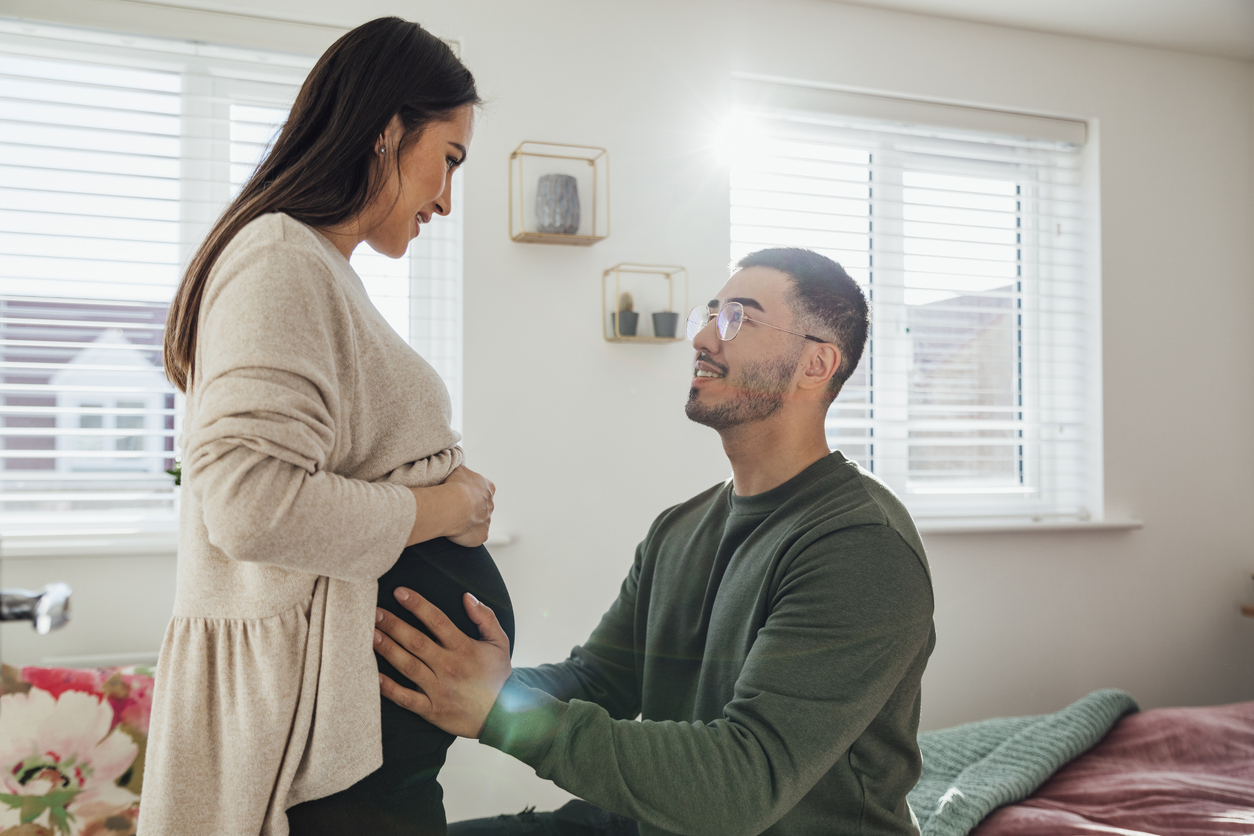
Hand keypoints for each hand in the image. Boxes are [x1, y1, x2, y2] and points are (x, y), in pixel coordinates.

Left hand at [374, 588, 511, 737]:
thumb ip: (485, 617)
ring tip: (370, 635)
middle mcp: (449, 666)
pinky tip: (373, 676)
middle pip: (416, 641)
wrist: (503, 716)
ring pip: (408, 666)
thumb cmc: (497, 676)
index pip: (437, 621)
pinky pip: (406, 698)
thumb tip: (467, 596)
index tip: (399, 592)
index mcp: (464, 648)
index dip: (417, 605)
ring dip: (387, 649)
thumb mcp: (500, 643)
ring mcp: (439, 689)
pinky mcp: (432, 709)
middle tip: (373, 612)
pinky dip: (388, 688)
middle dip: (393, 624)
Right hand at [442, 465, 494, 546]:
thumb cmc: (454, 487)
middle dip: (469, 508)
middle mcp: (490, 504)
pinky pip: (476, 536)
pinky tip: (456, 532)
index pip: (483, 489)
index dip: (470, 492)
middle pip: (481, 507)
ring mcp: (487, 520)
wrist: (453, 505)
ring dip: (468, 521)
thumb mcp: (459, 470)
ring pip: (478, 521)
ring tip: (452, 520)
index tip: (459, 494)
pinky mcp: (482, 535)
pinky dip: (467, 535)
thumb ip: (463, 473)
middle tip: (454, 508)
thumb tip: (461, 473)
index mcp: (488, 487)